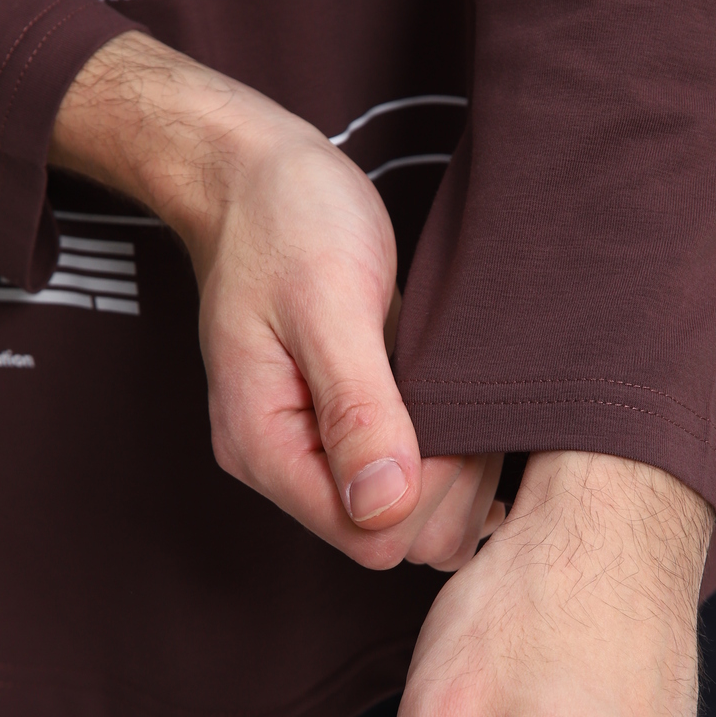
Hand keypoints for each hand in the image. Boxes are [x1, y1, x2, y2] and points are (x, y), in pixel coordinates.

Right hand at [49, 31, 503, 570]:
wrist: (255, 177)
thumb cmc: (286, 221)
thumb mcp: (328, 302)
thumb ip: (357, 408)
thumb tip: (386, 504)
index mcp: (264, 446)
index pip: (367, 537)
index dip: (428, 494)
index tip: (445, 418)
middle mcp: (285, 465)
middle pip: (395, 539)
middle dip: (450, 486)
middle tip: (460, 402)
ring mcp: (315, 452)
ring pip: (413, 518)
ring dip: (457, 473)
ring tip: (456, 395)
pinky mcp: (345, 434)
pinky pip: (412, 483)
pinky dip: (450, 459)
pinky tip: (456, 409)